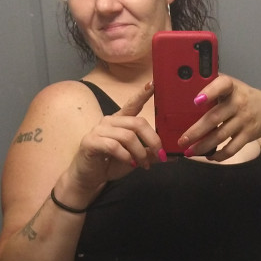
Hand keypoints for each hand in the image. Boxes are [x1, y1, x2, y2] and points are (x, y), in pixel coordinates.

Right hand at [67, 81, 163, 198]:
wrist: (89, 177)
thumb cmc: (111, 164)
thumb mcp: (135, 158)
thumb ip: (150, 154)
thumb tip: (171, 155)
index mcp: (120, 121)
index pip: (133, 104)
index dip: (143, 94)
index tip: (153, 84)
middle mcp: (110, 121)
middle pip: (137, 123)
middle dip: (152, 140)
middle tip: (159, 155)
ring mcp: (99, 130)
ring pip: (127, 136)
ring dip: (140, 153)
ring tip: (143, 164)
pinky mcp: (91, 142)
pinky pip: (113, 146)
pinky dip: (126, 156)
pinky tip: (130, 163)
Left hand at [176, 75, 260, 161]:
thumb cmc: (242, 97)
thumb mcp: (232, 88)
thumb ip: (214, 89)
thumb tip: (184, 96)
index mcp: (231, 87)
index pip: (222, 85)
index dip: (209, 92)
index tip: (196, 101)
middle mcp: (238, 102)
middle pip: (214, 118)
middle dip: (196, 131)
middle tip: (182, 140)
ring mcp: (244, 120)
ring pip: (221, 136)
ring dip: (203, 146)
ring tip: (189, 152)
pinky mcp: (248, 135)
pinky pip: (232, 148)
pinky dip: (219, 155)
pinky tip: (209, 156)